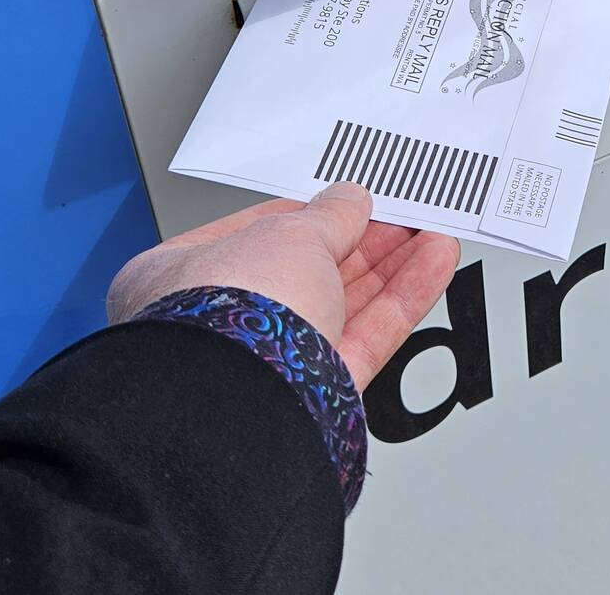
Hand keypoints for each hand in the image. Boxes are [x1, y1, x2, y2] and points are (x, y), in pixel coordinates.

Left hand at [106, 183, 459, 388]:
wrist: (237, 407)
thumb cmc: (223, 318)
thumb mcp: (287, 236)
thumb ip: (328, 217)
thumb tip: (349, 202)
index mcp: (179, 279)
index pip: (252, 237)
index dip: (308, 215)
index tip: (349, 203)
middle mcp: (219, 327)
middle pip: (306, 275)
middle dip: (361, 244)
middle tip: (402, 219)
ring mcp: (268, 366)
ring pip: (341, 309)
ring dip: (391, 269)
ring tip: (431, 239)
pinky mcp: (314, 399)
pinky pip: (364, 341)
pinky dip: (401, 302)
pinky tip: (430, 268)